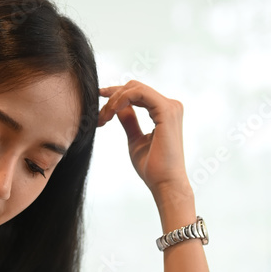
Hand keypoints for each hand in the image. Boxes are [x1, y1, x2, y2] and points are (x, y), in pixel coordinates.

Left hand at [97, 80, 191, 199]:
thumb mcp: (135, 139)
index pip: (138, 93)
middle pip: (135, 87)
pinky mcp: (166, 111)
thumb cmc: (152, 167)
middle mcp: (171, 106)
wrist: (164, 184)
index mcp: (165, 112)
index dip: (116, 93)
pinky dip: (121, 100)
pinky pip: (138, 93)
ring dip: (114, 100)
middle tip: (99, 117)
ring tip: (103, 118)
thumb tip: (119, 108)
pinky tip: (111, 113)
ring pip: (135, 88)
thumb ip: (129, 121)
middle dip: (112, 97)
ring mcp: (170, 107)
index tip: (99, 100)